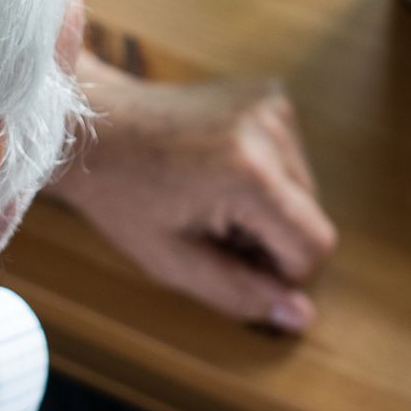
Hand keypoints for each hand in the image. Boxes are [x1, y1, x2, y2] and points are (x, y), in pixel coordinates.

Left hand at [45, 52, 336, 332]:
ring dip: (267, 208)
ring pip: (304, 190)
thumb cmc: (123, 196)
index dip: (280, 271)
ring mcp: (272, 104)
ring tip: (209, 198)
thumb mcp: (173, 262)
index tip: (230, 260)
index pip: (314, 244)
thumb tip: (301, 316)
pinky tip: (218, 170)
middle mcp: (270, 130)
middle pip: (311, 216)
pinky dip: (264, 176)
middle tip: (209, 228)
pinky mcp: (270, 94)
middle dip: (270, 237)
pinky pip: (290, 159)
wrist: (96, 125)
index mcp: (249, 172)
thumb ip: (241, 294)